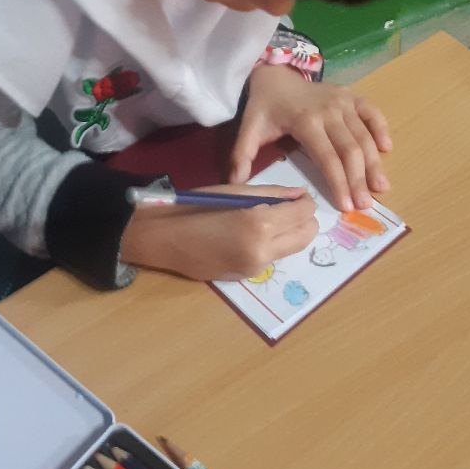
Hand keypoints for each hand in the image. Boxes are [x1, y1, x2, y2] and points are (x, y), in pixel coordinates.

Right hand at [120, 184, 317, 281]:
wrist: (163, 239)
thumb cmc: (195, 207)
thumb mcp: (234, 191)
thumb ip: (271, 193)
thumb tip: (299, 195)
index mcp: (260, 224)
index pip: (303, 213)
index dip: (305, 201)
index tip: (298, 195)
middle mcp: (264, 251)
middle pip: (306, 236)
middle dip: (304, 220)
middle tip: (289, 207)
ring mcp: (256, 268)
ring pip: (292, 248)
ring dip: (290, 233)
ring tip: (270, 219)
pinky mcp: (247, 277)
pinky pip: (272, 257)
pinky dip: (272, 245)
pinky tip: (251, 235)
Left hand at [230, 66, 391, 212]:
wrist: (275, 74)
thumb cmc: (264, 106)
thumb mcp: (249, 129)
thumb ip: (242, 156)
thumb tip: (236, 186)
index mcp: (306, 121)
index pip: (327, 158)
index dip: (338, 183)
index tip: (346, 206)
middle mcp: (329, 111)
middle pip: (350, 150)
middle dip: (359, 179)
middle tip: (366, 205)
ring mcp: (343, 101)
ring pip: (364, 136)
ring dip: (374, 162)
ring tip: (381, 187)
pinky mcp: (351, 95)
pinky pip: (372, 111)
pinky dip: (381, 128)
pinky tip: (387, 149)